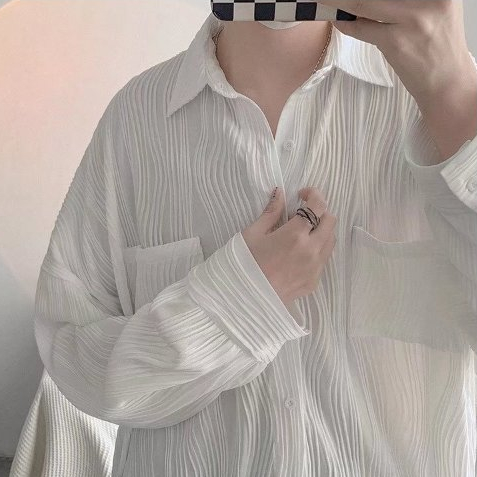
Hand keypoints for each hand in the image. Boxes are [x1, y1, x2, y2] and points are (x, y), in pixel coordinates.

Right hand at [242, 187, 336, 305]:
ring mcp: (315, 268)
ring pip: (331, 240)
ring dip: (321, 230)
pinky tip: (298, 252)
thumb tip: (280, 193)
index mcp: (295, 235)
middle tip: (301, 214)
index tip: (301, 195)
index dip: (313, 194)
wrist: (244, 298)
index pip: (318, 206)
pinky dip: (317, 249)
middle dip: (319, 211)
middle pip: (331, 221)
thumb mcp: (252, 233)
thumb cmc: (244, 263)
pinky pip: (324, 259)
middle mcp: (311, 250)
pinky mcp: (314, 282)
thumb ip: (271, 212)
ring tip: (301, 233)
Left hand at [319, 0, 471, 101]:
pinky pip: (362, 28)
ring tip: (329, 3)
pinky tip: (340, 20)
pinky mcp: (395, 41)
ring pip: (364, 4)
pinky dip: (347, 24)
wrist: (447, 82)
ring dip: (342, 4)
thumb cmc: (437, 46)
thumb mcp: (432, 8)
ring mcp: (411, 19)